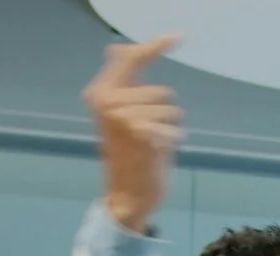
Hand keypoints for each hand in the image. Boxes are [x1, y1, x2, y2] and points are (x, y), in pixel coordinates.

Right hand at [84, 35, 183, 231]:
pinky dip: (174, 142)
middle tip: (147, 136)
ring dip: (171, 128)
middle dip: (163, 113)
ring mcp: (125, 118)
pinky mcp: (143, 134)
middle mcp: (108, 102)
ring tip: (153, 145)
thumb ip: (122, 80)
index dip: (156, 46)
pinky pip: (176, 128)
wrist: (127, 196)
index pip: (133, 59)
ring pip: (172, 109)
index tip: (179, 36)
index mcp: (100, 93)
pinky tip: (158, 155)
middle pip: (161, 91)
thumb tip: (116, 47)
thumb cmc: (129, 154)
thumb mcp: (122, 114)